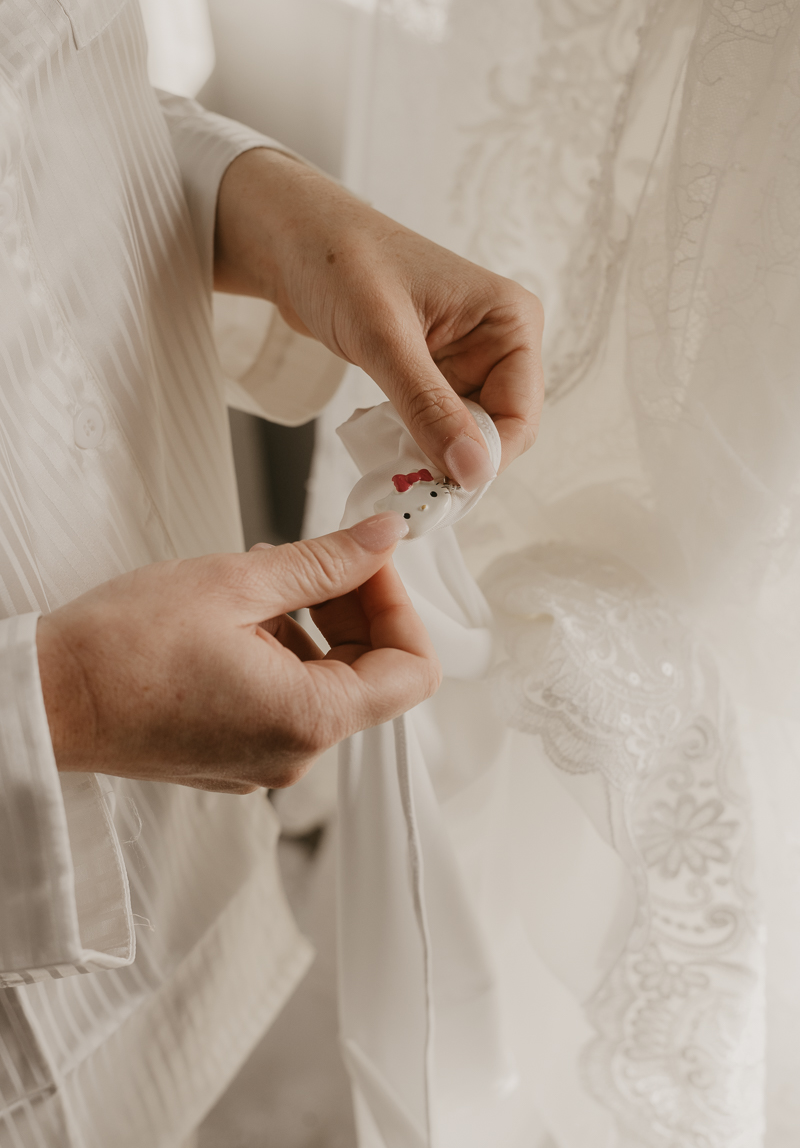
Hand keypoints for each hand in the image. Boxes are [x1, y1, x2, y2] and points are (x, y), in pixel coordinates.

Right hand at [36, 513, 438, 792]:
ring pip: (328, 684)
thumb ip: (326, 562)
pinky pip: (288, 700)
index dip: (399, 606)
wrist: (44, 700)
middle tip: (317, 557)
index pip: (413, 671)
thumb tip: (383, 538)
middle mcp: (295, 753)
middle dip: (355, 609)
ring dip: (314, 627)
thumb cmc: (121, 648)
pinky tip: (239, 618)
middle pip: (372, 676)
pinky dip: (282, 654)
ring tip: (260, 584)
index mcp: (309, 718)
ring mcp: (264, 760)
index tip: (369, 562)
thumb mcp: (237, 582)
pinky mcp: (235, 755)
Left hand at [214, 149, 543, 490]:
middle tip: (408, 481)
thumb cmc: (339, 262)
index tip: (441, 486)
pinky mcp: (435, 371)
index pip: (520, 416)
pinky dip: (412, 440)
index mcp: (509, 320)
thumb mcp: (384, 338)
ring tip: (389, 458)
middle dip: (456, 460)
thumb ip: (429, 407)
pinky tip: (382, 438)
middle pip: (496, 431)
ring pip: (464, 434)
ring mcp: (467, 358)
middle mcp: (498, 340)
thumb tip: (474, 471)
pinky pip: (436, 424)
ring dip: (430, 454)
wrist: (292, 237)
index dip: (487, 459)